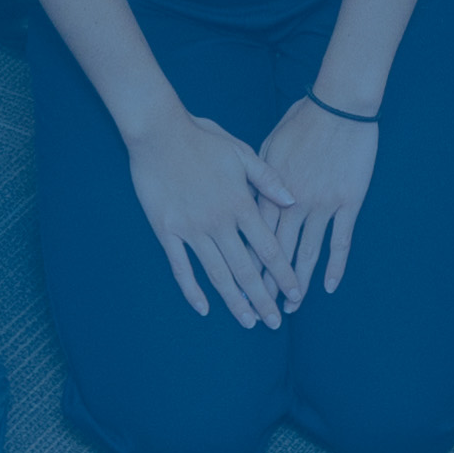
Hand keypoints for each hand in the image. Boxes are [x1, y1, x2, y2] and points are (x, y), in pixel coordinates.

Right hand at [128, 103, 294, 327]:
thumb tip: (293, 201)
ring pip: (217, 273)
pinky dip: (192, 290)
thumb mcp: (242, 152)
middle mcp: (219, 222)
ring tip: (248, 321)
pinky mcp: (167, 230)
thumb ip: (268, 179)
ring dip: (234, 301)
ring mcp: (191, 229)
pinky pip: (181, 267)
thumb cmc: (202, 137)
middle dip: (262, 298)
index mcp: (240, 204)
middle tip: (274, 322)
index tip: (294, 293)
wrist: (159, 131)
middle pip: (246, 269)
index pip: (268, 248)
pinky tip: (203, 308)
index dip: (283, 274)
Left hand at [253, 90, 381, 299]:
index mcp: (272, 189)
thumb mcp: (269, 144)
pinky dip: (334, 266)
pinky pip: (340, 241)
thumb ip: (258, 177)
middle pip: (277, 251)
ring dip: (298, 282)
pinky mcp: (348, 202)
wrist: (339, 104)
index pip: (254, 236)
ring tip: (292, 306)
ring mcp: (322, 204)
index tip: (239, 284)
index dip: (247, 262)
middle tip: (262, 308)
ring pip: (307, 252)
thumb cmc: (302, 118)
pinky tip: (328, 286)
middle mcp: (294, 202)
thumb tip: (248, 198)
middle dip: (268, 283)